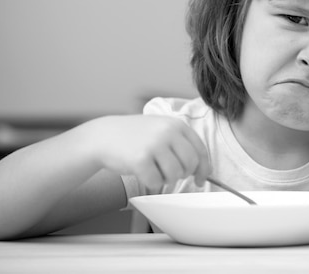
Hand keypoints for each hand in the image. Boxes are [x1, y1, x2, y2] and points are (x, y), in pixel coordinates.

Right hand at [90, 115, 210, 189]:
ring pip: (175, 175)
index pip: (200, 149)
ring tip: (154, 170)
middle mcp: (167, 132)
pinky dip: (151, 182)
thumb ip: (181, 143)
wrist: (104, 136)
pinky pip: (156, 182)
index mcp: (176, 124)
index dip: (204, 168)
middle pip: (190, 164)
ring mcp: (154, 145)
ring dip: (166, 179)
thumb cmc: (135, 136)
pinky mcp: (140, 160)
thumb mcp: (161, 129)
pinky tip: (143, 173)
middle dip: (183, 174)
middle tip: (171, 174)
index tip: (201, 179)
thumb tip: (203, 168)